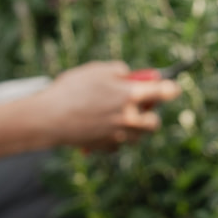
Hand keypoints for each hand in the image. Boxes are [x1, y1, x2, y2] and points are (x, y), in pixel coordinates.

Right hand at [31, 61, 180, 149]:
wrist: (48, 118)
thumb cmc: (72, 89)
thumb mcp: (97, 70)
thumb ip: (120, 71)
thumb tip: (131, 76)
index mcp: (131, 95)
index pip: (166, 92)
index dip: (170, 88)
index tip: (169, 87)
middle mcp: (130, 118)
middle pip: (155, 122)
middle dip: (150, 113)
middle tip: (138, 104)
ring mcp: (119, 136)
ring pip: (139, 136)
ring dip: (134, 126)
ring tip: (117, 114)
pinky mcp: (106, 147)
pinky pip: (120, 144)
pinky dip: (116, 137)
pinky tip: (102, 126)